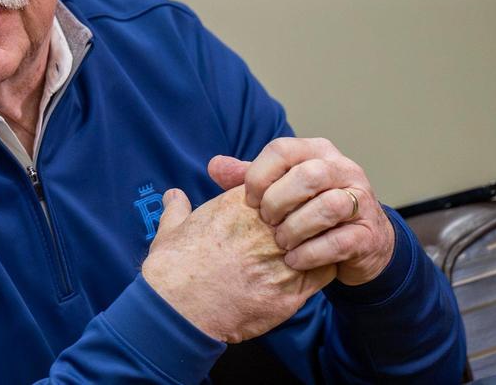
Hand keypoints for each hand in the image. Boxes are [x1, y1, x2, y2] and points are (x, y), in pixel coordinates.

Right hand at [141, 185, 336, 343]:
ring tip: (310, 249)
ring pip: (322, 238)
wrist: (178, 309)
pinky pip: (325, 271)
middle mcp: (266, 229)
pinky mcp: (291, 291)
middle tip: (298, 228)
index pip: (280, 187)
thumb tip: (173, 196)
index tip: (276, 209)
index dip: (282, 197)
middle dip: (306, 216)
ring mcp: (281, 260)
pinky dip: (322, 268)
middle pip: (306, 209)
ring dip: (318, 242)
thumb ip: (177, 209)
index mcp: (239, 206)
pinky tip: (309, 273)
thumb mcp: (170, 229)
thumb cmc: (173, 268)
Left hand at [209, 138, 395, 285]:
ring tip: (280, 242)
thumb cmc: (309, 210)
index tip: (249, 201)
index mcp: (316, 151)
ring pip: (329, 206)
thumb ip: (249, 177)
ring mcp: (361, 201)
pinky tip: (294, 260)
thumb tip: (214, 165)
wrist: (359, 243)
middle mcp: (343, 169)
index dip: (259, 175)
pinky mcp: (369, 234)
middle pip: (308, 175)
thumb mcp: (279, 189)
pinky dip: (311, 253)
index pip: (282, 149)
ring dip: (296, 228)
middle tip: (266, 222)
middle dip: (279, 201)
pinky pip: (340, 241)